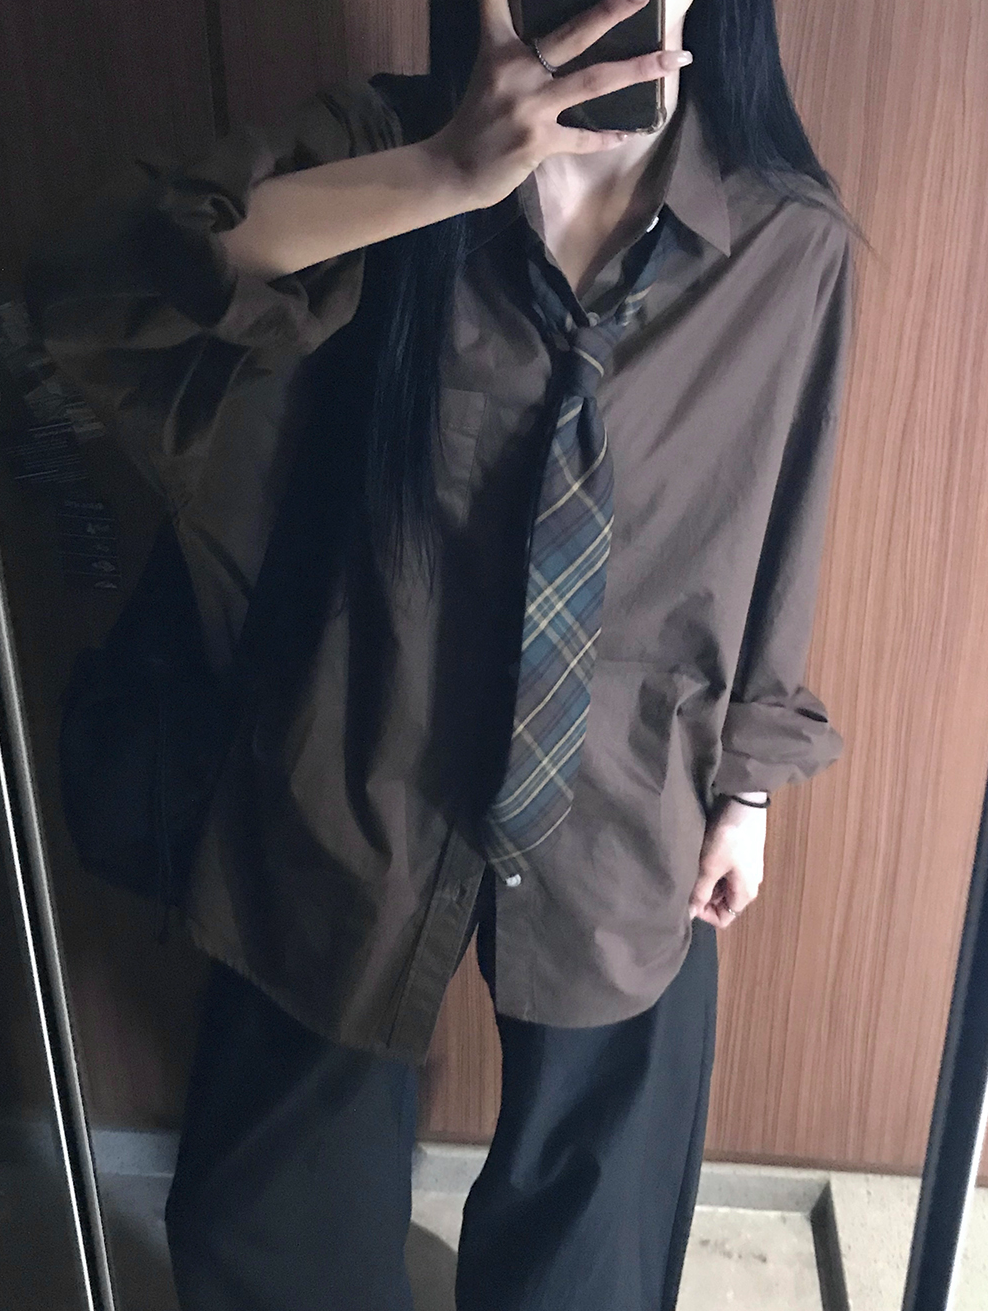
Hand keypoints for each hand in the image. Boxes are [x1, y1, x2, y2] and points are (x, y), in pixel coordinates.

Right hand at [425, 0, 692, 209]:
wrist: (452, 171)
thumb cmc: (476, 122)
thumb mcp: (489, 74)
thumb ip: (517, 52)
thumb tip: (556, 46)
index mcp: (500, 49)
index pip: (501, 3)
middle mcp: (516, 70)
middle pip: (576, 33)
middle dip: (615, 10)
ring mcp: (529, 107)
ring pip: (595, 81)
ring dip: (640, 69)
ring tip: (676, 59)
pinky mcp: (537, 141)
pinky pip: (582, 138)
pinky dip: (605, 138)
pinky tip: (627, 134)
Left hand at [688, 798, 766, 927]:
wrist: (744, 805)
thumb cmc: (728, 839)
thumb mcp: (710, 867)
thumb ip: (699, 892)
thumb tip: (689, 914)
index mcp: (745, 894)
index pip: (724, 919)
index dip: (704, 914)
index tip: (690, 898)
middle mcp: (750, 886)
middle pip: (723, 904)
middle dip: (704, 897)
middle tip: (689, 881)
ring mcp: (748, 871)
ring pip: (723, 888)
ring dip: (708, 882)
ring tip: (694, 868)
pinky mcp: (744, 857)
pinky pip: (727, 874)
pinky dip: (714, 871)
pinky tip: (703, 858)